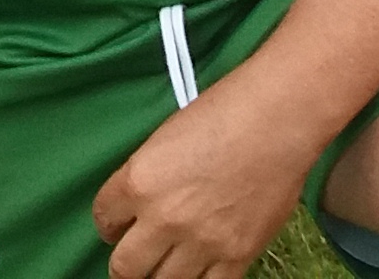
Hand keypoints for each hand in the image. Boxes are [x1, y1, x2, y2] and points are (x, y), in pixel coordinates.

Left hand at [93, 84, 318, 278]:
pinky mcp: (237, 256)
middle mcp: (163, 218)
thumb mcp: (164, 140)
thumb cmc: (221, 116)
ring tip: (164, 268)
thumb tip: (142, 207)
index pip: (104, 218)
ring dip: (160, 277)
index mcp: (139, 181)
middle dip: (126, 266)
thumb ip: (147, 179)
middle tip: (134, 261)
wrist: (274, 123)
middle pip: (126, 267)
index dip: (108, 225)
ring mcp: (201, 242)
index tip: (116, 228)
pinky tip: (198, 271)